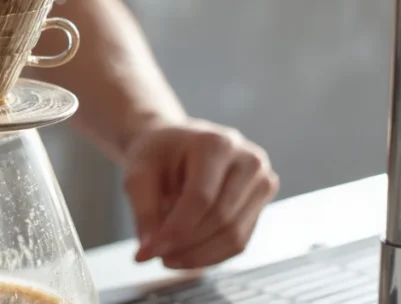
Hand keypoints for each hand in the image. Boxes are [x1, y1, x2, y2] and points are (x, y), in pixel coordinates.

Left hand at [122, 119, 278, 269]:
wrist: (174, 144)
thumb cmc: (156, 155)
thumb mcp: (138, 175)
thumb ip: (144, 212)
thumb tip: (148, 252)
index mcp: (216, 144)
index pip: (200, 199)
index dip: (175, 230)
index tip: (149, 251)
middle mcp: (248, 160)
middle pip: (220, 219)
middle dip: (186, 245)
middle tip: (156, 255)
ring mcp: (262, 180)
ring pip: (234, 236)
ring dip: (198, 255)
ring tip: (168, 257)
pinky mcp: (262, 201)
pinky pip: (241, 241)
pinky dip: (211, 255)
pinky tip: (186, 254)